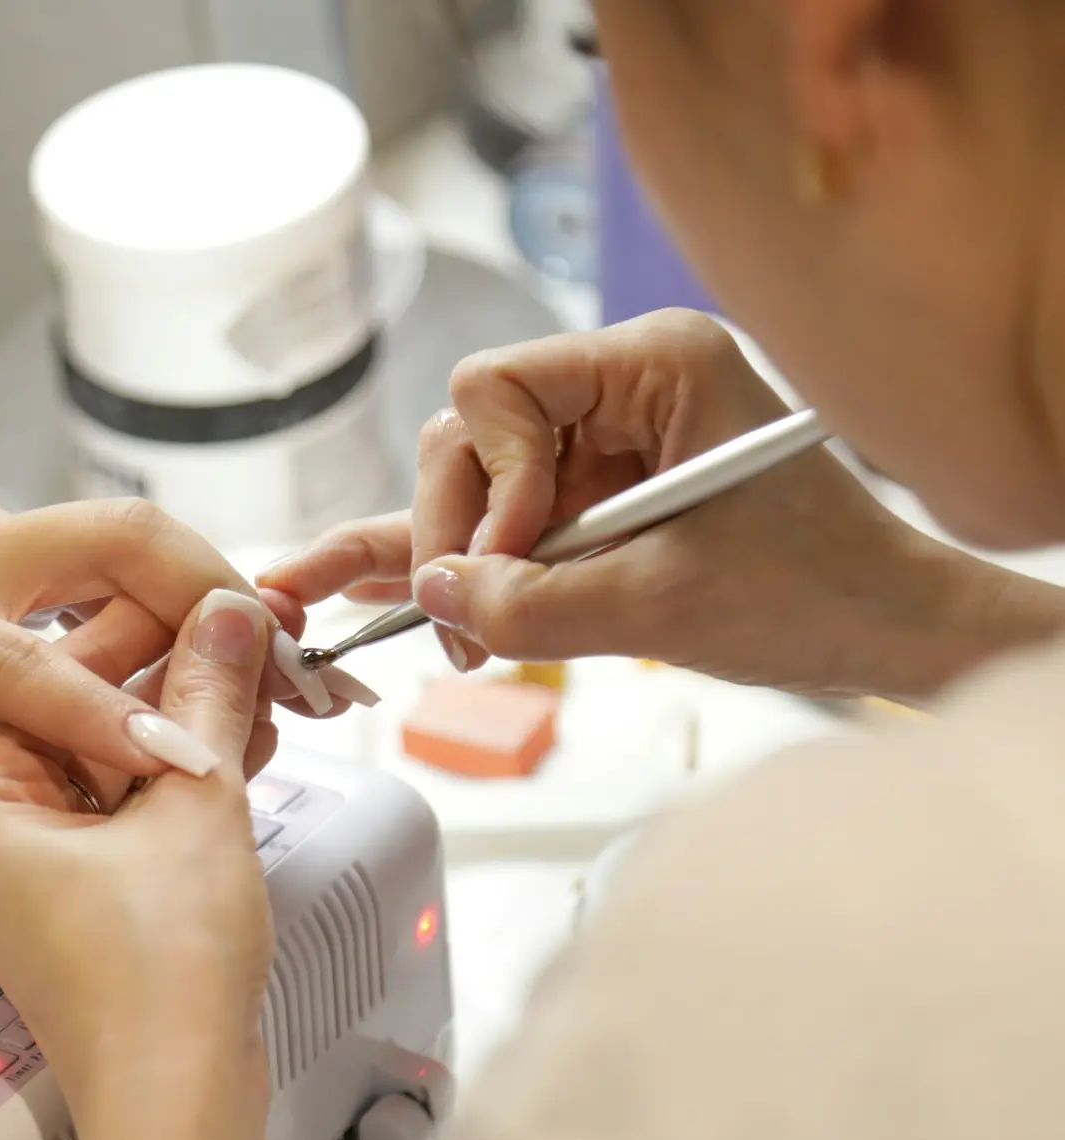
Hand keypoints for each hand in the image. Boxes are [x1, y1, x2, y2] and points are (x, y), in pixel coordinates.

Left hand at [0, 428, 347, 816]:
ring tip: (280, 663)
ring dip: (209, 588)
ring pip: (123, 536)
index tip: (196, 762)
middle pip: (121, 540)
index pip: (29, 668)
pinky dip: (165, 590)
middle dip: (217, 592)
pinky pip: (98, 553)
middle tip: (295, 665)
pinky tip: (197, 646)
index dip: (115, 719)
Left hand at [0, 587, 277, 1139]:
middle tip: (243, 638)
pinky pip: (133, 815)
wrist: (178, 1104)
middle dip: (173, 682)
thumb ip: (207, 697)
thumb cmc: (156, 977)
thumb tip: (227, 615)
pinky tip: (245, 745)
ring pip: (117, 768)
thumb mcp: (192, 806)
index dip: (140, 630)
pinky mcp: (91, 906)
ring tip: (261, 687)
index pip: (51, 681)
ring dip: (189, 730)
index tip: (203, 598)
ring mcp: (44, 877)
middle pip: (85, 721)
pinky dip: (186, 782)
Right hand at [262, 309, 1064, 701]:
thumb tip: (434, 592)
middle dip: (458, 530)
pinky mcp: (600, 494)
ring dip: (461, 559)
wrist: (890, 631)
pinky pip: (510, 520)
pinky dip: (473, 563)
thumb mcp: (660, 607)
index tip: (511, 560)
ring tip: (463, 637)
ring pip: (477, 482)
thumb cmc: (814, 596)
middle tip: (462, 622)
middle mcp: (622, 385)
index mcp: (655, 364)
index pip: (495, 387)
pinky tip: (387, 586)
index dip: (485, 479)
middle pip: (472, 435)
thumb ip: (532, 601)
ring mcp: (606, 440)